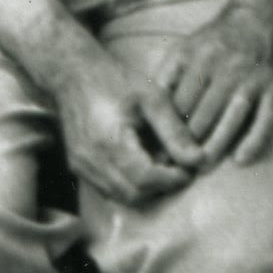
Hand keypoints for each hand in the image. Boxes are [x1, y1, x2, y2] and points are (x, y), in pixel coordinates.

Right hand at [48, 40, 196, 204]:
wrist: (73, 75)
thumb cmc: (115, 81)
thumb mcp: (152, 98)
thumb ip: (175, 132)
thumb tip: (199, 161)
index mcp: (109, 143)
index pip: (146, 180)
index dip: (173, 179)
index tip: (191, 167)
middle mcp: (91, 161)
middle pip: (134, 194)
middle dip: (162, 187)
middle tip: (181, 168)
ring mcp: (81, 167)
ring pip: (121, 197)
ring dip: (148, 189)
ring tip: (165, 166)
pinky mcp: (79, 168)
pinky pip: (109, 190)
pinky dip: (131, 186)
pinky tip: (145, 164)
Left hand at [143, 0, 272, 164]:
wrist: (265, 15)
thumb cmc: (219, 39)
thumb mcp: (186, 48)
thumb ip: (166, 77)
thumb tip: (147, 113)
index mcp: (197, 58)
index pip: (176, 105)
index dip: (166, 131)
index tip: (158, 152)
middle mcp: (224, 68)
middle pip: (200, 117)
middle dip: (187, 145)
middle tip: (177, 166)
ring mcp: (252, 78)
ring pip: (229, 121)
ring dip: (214, 148)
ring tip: (202, 167)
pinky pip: (265, 120)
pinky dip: (254, 142)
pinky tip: (241, 159)